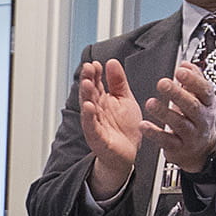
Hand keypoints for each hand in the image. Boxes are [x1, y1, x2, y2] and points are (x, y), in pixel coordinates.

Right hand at [77, 58, 142, 199]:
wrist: (129, 152)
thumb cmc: (125, 128)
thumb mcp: (125, 99)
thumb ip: (118, 81)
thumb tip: (112, 62)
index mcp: (103, 100)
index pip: (96, 83)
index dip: (95, 73)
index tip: (95, 63)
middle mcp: (97, 110)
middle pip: (90, 93)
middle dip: (87, 79)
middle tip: (88, 68)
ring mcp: (95, 124)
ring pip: (88, 108)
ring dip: (86, 95)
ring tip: (87, 83)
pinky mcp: (98, 138)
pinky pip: (91, 127)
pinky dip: (89, 117)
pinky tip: (89, 107)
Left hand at [143, 62, 215, 172]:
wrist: (200, 150)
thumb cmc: (196, 119)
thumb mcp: (200, 99)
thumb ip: (194, 80)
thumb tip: (187, 64)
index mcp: (208, 103)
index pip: (205, 90)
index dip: (193, 80)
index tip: (180, 71)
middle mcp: (202, 119)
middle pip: (192, 106)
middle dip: (177, 94)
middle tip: (162, 83)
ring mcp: (191, 134)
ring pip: (179, 123)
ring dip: (164, 112)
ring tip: (150, 103)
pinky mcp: (178, 147)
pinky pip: (166, 140)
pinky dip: (154, 133)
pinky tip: (144, 125)